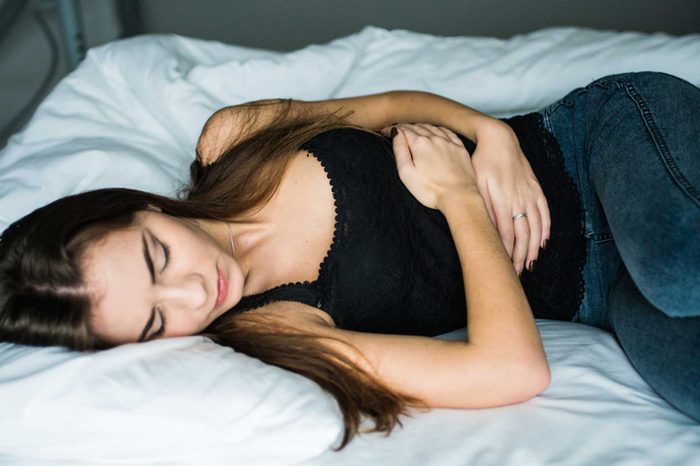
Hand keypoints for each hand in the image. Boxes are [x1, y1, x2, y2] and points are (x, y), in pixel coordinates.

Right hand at [380, 123, 478, 210]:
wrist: (458, 196)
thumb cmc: (430, 189)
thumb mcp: (406, 172)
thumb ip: (400, 150)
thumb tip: (395, 133)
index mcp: (420, 144)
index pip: (402, 130)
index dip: (391, 129)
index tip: (384, 132)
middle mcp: (434, 138)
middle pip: (416, 127)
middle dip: (404, 128)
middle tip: (397, 132)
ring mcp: (448, 142)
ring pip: (431, 127)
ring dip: (420, 127)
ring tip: (413, 131)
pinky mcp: (459, 148)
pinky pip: (447, 132)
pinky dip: (437, 129)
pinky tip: (435, 132)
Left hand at [470, 121, 550, 274]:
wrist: (500, 140)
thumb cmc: (481, 163)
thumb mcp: (476, 183)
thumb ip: (482, 208)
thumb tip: (485, 231)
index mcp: (501, 199)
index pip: (505, 234)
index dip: (505, 253)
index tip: (502, 267)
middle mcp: (518, 199)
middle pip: (523, 235)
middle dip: (520, 257)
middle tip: (515, 274)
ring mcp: (530, 194)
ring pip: (536, 227)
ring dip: (533, 249)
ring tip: (529, 264)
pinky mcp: (537, 189)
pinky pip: (545, 214)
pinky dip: (545, 230)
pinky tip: (542, 244)